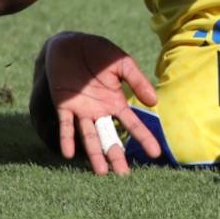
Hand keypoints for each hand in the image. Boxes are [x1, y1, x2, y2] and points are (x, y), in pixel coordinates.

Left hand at [42, 32, 161, 175]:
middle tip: (124, 176)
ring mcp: (82, 110)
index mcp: (115, 101)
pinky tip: (68, 153)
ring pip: (90, 137)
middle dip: (117, 155)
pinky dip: (67, 138)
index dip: (144, 138)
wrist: (70, 43)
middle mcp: (99, 110)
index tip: (156, 154)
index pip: (132, 124)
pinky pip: (66, 125)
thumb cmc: (98, 52)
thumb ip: (137, 81)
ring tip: (102, 173)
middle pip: (110, 137)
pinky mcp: (64, 105)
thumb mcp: (122, 63)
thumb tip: (154, 102)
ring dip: (94, 154)